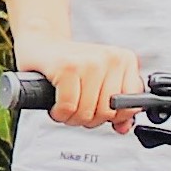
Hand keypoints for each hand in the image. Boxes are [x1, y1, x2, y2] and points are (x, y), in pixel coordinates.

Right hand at [22, 38, 141, 130]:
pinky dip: (59, 113)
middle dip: (88, 119)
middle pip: (107, 112)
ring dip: (71, 118)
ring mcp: (90, 61)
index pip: (130, 106)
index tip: (96, 109)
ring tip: (65, 105)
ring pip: (87, 113)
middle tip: (76, 108)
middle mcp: (111, 58)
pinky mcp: (67, 67)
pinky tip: (55, 104)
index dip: (111, 116)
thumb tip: (123, 127)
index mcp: (124, 60)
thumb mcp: (100, 83)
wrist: (40, 43)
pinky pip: (68, 107)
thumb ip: (117, 107)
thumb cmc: (70, 65)